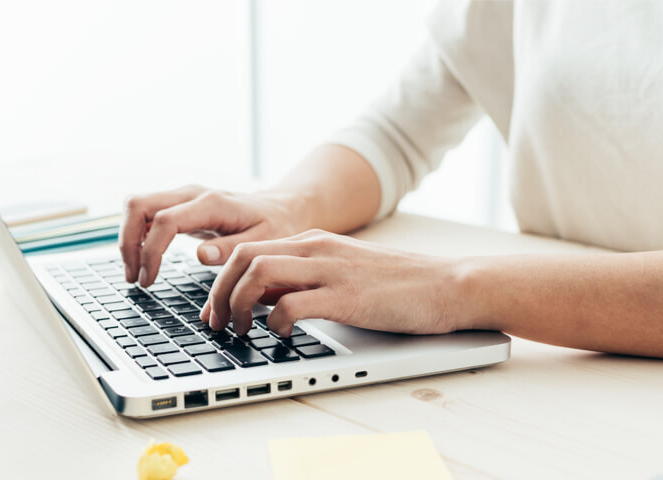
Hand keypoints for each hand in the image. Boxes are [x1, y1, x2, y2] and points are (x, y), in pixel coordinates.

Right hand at [119, 185, 308, 285]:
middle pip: (137, 205)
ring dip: (127, 239)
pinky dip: (135, 236)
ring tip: (136, 274)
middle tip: (135, 278)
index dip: (150, 252)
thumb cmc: (274, 227)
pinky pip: (144, 213)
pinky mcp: (178, 205)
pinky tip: (143, 261)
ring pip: (135, 206)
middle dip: (127, 243)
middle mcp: (190, 194)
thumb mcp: (263, 242)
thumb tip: (201, 256)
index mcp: (211, 204)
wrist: (280, 209)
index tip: (149, 281)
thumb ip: (231, 249)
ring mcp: (181, 197)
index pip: (164, 221)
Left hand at [201, 229, 472, 336]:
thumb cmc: (398, 286)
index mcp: (312, 241)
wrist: (449, 285)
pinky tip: (279, 335)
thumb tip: (262, 300)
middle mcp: (316, 248)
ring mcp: (330, 270)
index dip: (220, 281)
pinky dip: (273, 322)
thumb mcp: (340, 273)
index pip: (247, 248)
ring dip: (237, 305)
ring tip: (240, 331)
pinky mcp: (346, 297)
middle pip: (242, 257)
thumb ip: (302, 280)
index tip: (213, 311)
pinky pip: (291, 304)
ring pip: (257, 273)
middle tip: (216, 325)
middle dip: (218, 293)